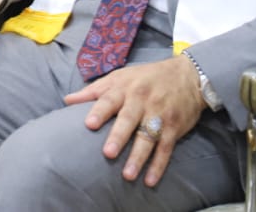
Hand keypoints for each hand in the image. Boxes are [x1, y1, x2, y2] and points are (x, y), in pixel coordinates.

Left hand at [63, 55, 205, 186]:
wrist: (188, 75)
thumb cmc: (146, 77)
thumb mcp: (120, 77)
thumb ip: (94, 90)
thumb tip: (67, 101)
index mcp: (125, 87)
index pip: (110, 99)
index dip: (99, 111)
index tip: (88, 124)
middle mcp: (142, 100)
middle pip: (129, 119)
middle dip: (119, 136)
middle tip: (107, 153)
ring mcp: (159, 114)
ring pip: (148, 137)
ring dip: (138, 157)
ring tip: (127, 175)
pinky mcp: (174, 127)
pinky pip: (166, 148)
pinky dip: (159, 165)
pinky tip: (150, 180)